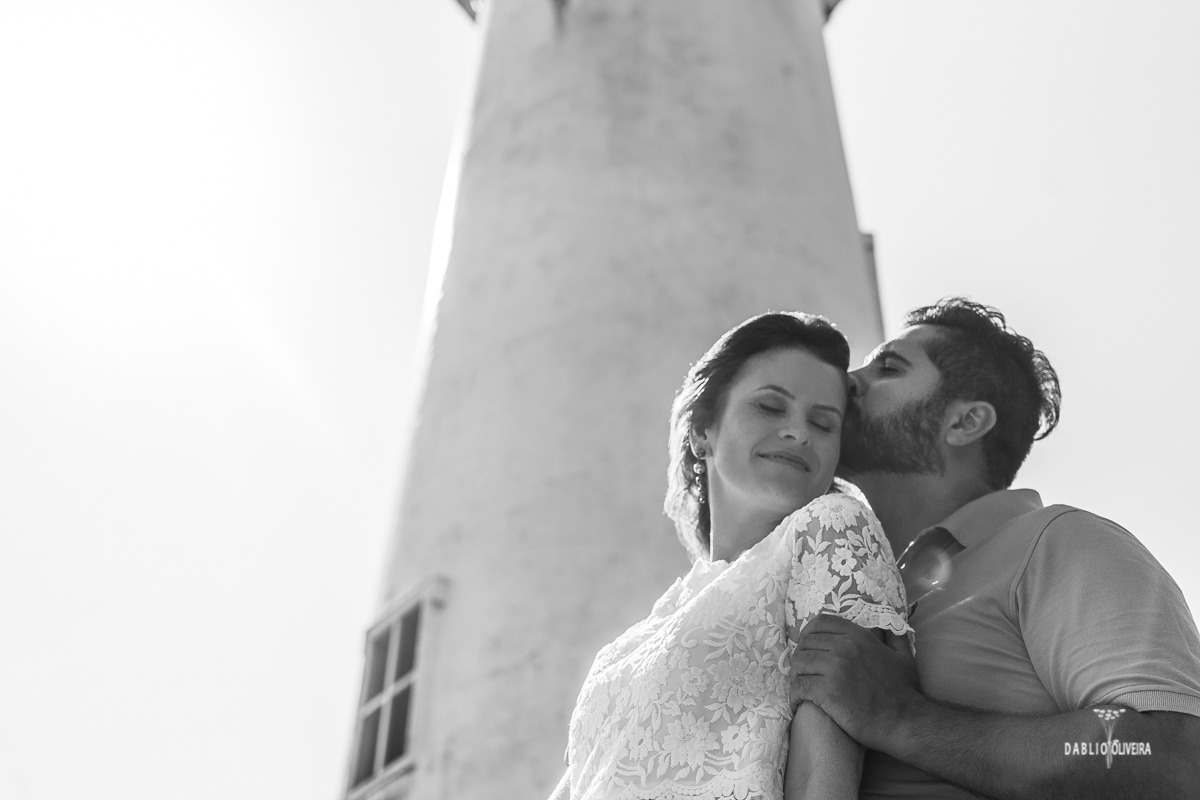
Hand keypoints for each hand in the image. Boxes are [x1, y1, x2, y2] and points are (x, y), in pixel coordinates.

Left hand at [791, 614, 923, 750]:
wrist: (905, 721)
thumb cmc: (905, 691)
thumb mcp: (903, 656)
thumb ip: (893, 637)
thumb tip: (888, 625)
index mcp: (858, 636)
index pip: (821, 622)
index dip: (809, 634)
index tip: (808, 648)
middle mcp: (844, 647)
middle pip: (806, 643)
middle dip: (801, 657)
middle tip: (803, 673)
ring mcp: (835, 668)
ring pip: (799, 663)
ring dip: (796, 675)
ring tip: (800, 688)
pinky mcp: (828, 691)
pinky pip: (799, 686)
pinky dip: (795, 695)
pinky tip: (799, 703)